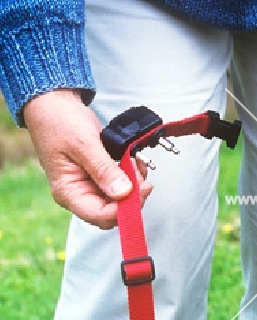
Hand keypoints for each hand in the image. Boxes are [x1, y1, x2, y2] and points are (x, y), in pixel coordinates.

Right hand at [23, 89, 152, 228]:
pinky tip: (133, 161)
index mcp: (68, 192)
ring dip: (134, 184)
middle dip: (132, 196)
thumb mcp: (84, 144)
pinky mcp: (99, 175)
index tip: (141, 189)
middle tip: (141, 175)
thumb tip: (123, 193)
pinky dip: (131, 175)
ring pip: (119, 198)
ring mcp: (89, 184)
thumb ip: (104, 169)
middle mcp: (79, 193)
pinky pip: (120, 183)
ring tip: (135, 163)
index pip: (100, 216)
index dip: (124, 209)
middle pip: (113, 211)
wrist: (53, 103)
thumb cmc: (59, 122)